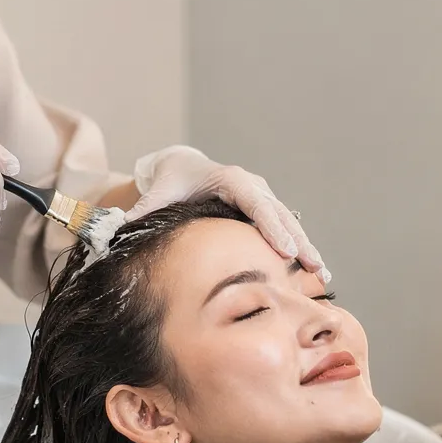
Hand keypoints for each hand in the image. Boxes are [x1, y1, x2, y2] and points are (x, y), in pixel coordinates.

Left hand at [126, 145, 327, 280]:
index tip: (285, 248)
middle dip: (298, 241)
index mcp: (230, 179)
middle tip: (313, 266)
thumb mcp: (157, 194)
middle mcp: (253, 186)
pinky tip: (316, 273)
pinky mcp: (267, 210)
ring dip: (307, 248)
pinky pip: (288, 229)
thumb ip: (142, 212)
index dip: (271, 225)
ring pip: (291, 223)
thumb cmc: (171, 181)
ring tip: (323, 274)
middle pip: (281, 214)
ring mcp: (264, 197)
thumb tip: (118, 230)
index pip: (255, 202)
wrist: (183, 167)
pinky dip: (302, 249)